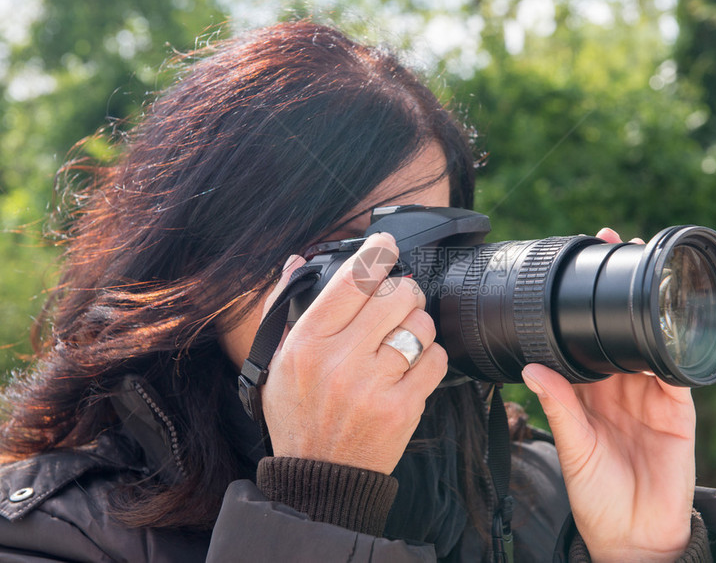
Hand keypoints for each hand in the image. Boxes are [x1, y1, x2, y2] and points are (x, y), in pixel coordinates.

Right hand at [258, 232, 447, 473]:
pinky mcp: (403, 408)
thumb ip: (283, 308)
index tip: (386, 243)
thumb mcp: (274, 363)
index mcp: (307, 345)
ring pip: (420, 326)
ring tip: (405, 335)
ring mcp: (375, 387)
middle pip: (396, 296)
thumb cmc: (298, 416)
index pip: (351, 281)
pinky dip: (430, 355)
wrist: (320, 478)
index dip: (376, 253)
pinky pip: (435, 360)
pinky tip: (413, 363)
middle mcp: (341, 362)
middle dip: (404, 290)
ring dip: (418, 323)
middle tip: (401, 298)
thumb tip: (294, 261)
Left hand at [522, 228, 694, 562]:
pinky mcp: (678, 409)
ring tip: (645, 267)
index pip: (582, 338)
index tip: (576, 267)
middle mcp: (619, 386)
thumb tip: (530, 369)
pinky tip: (670, 323)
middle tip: (617, 243)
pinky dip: (674, 349)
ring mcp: (650, 394)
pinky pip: (678, 372)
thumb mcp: (572, 449)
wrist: (634, 535)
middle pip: (620, 327)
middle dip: (618, 288)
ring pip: (650, 340)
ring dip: (649, 306)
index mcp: (587, 391)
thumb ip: (559, 408)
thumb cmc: (596, 494)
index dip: (579, 305)